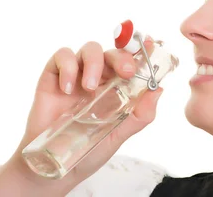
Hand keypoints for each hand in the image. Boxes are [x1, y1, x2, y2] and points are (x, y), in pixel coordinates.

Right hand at [13, 40, 162, 190]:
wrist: (56, 169)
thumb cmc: (89, 150)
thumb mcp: (119, 134)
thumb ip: (140, 115)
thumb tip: (159, 91)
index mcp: (117, 87)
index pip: (131, 60)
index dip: (141, 49)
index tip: (150, 44)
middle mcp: (99, 77)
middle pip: (112, 52)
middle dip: (122, 57)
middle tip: (126, 72)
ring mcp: (76, 75)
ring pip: (89, 49)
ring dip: (94, 63)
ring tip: (89, 88)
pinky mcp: (53, 77)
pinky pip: (61, 56)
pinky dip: (67, 67)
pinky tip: (67, 89)